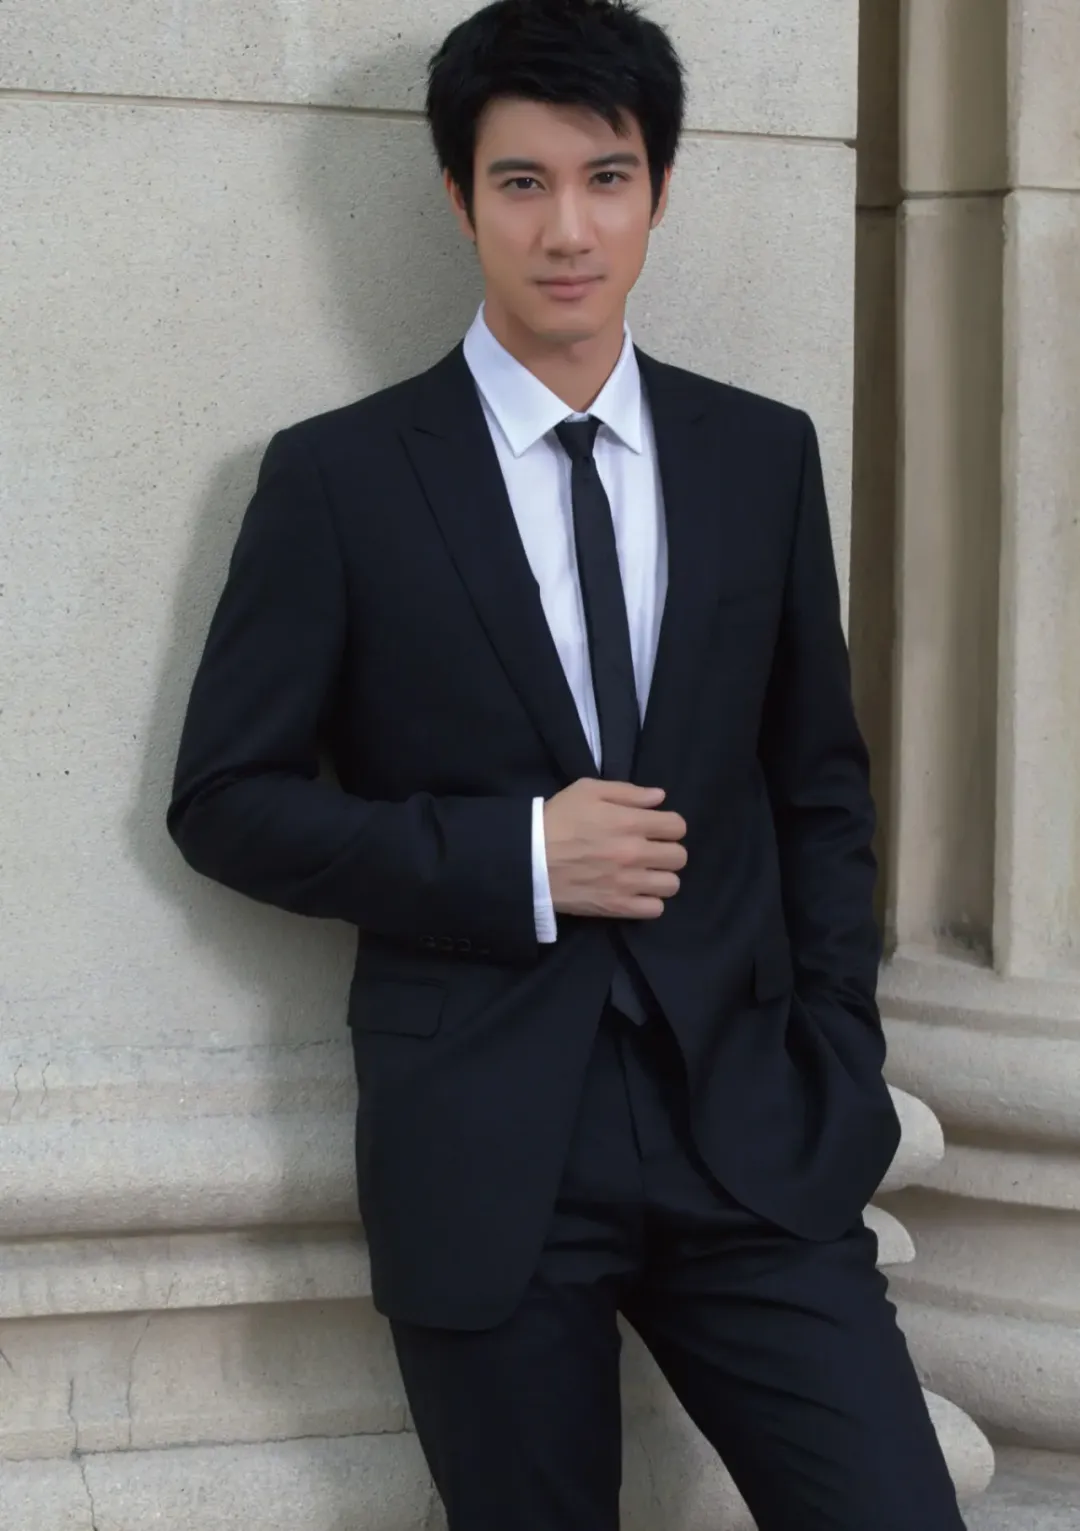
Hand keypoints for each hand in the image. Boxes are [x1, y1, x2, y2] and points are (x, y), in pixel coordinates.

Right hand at [543, 779, 686, 919]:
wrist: (528, 858)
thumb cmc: (557, 819)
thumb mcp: (587, 791)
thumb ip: (627, 792)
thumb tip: (659, 797)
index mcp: (630, 822)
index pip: (677, 826)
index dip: (669, 826)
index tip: (656, 829)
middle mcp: (635, 853)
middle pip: (679, 856)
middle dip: (668, 851)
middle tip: (650, 851)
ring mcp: (628, 882)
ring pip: (672, 884)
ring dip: (661, 877)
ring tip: (645, 874)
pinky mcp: (617, 906)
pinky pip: (655, 909)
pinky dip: (650, 902)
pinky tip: (637, 892)